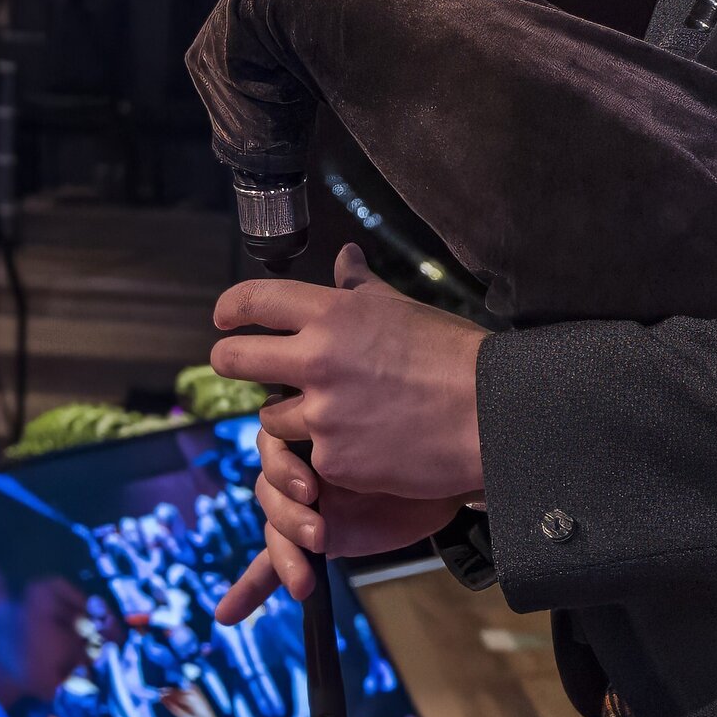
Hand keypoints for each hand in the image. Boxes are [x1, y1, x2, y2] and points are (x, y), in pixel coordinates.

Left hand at [209, 243, 486, 502]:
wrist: (492, 415)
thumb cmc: (455, 355)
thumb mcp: (403, 307)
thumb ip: (360, 287)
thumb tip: (344, 256)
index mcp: (331, 314)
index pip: (253, 301)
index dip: (229, 309)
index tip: (224, 319)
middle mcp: (316, 360)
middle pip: (233, 359)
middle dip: (230, 361)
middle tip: (238, 365)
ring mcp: (322, 414)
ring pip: (271, 417)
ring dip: (290, 416)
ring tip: (330, 414)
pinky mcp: (334, 460)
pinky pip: (310, 457)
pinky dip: (327, 455)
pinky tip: (362, 445)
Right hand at [216, 437, 469, 619]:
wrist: (440, 480)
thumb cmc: (413, 445)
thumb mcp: (379, 435)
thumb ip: (348, 432)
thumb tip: (327, 416)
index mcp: (307, 435)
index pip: (271, 448)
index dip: (284, 470)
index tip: (312, 490)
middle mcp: (297, 470)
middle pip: (269, 493)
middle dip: (290, 517)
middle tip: (319, 535)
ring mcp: (300, 509)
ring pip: (274, 532)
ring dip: (285, 557)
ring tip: (304, 582)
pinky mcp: (307, 545)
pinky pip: (270, 565)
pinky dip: (251, 588)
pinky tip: (229, 613)